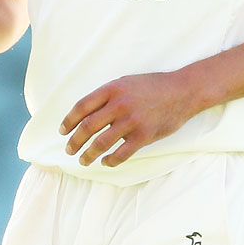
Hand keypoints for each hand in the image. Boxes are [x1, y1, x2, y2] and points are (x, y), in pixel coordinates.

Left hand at [60, 72, 193, 167]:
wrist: (181, 91)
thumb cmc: (152, 86)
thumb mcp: (126, 82)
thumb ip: (107, 96)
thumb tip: (87, 113)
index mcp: (112, 88)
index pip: (82, 106)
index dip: (68, 120)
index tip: (62, 131)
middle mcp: (119, 104)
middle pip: (87, 127)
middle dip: (74, 141)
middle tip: (69, 149)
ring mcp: (131, 120)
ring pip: (101, 143)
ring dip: (88, 155)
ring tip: (83, 160)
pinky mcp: (144, 135)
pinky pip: (121, 153)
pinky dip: (110, 161)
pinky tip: (105, 162)